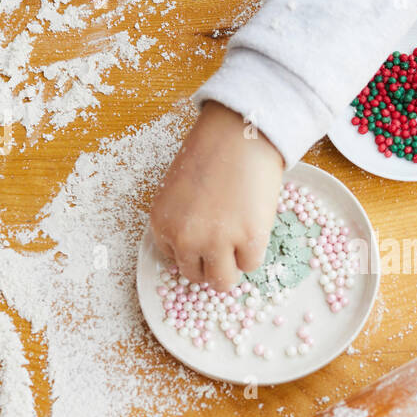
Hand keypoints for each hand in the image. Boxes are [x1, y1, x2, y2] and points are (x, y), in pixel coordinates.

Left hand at [149, 102, 284, 290]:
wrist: (240, 134)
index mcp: (162, 224)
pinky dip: (255, 251)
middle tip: (227, 240)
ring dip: (232, 267)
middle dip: (212, 262)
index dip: (195, 248)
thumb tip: (200, 253)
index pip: (175, 259)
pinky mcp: (248, 241)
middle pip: (196, 276)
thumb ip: (183, 223)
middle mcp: (184, 238)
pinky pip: (251, 266)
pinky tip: (255, 223)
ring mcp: (216, 242)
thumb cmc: (212, 154)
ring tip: (240, 241)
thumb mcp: (180, 192)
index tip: (208, 233)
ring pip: (222, 282)